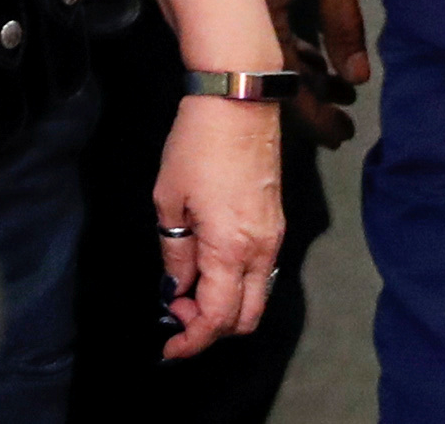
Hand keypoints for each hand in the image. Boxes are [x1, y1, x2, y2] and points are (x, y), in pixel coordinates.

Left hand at [153, 94, 284, 355]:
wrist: (240, 100)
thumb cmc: (197, 147)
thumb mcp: (169, 202)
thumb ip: (176, 254)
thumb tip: (177, 288)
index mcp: (231, 249)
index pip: (216, 319)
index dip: (190, 341)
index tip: (167, 345)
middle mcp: (261, 250)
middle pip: (246, 318)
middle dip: (211, 331)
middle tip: (177, 316)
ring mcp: (274, 235)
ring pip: (257, 296)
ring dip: (225, 307)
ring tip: (188, 291)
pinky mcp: (277, 220)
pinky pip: (262, 271)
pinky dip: (237, 285)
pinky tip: (209, 268)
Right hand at [243, 0, 368, 149]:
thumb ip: (342, 17)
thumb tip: (357, 76)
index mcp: (259, 24)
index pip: (287, 88)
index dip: (315, 118)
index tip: (342, 137)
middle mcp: (239, 34)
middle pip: (276, 87)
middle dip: (313, 108)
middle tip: (346, 125)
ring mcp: (232, 26)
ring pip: (270, 69)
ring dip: (306, 83)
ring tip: (344, 94)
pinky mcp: (232, 16)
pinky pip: (262, 49)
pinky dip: (291, 61)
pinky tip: (322, 65)